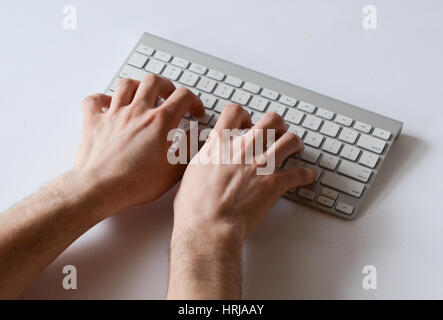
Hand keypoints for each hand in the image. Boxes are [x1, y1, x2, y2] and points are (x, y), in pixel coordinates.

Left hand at [74, 75, 203, 214]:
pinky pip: (94, 100)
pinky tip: (108, 105)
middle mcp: (137, 113)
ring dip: (137, 87)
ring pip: (126, 84)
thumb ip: (188, 149)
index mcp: (160, 123)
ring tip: (142, 96)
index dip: (194, 101)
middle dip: (166, 86)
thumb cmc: (135, 184)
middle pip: (154, 81)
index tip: (194, 111)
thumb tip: (195, 136)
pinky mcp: (94, 122)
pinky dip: (102, 99)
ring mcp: (114, 115)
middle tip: (169, 97)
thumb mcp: (173, 170)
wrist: (100, 189)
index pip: (183, 97)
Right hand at [173, 104, 315, 243]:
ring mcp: (260, 165)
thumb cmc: (195, 207)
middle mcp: (242, 149)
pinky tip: (307, 176)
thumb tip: (206, 158)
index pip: (234, 112)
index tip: (246, 122)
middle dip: (276, 124)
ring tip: (294, 147)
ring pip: (289, 140)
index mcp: (220, 144)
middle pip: (270, 120)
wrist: (208, 226)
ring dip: (294, 143)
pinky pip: (299, 174)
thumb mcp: (191, 173)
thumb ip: (204, 159)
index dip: (244, 115)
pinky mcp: (274, 184)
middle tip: (276, 132)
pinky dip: (306, 175)